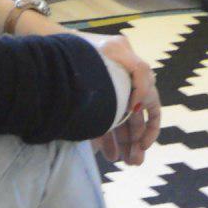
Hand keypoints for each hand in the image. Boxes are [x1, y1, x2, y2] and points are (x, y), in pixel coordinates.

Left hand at [90, 34, 160, 165]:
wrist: (55, 47)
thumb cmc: (89, 44)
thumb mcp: (118, 49)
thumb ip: (138, 71)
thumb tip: (140, 105)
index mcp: (134, 77)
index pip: (151, 107)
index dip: (151, 127)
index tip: (145, 144)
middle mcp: (123, 89)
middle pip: (135, 121)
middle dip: (136, 143)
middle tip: (134, 163)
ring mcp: (106, 99)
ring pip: (119, 127)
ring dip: (124, 145)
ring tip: (124, 163)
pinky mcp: (89, 107)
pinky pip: (102, 126)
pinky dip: (106, 141)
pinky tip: (109, 155)